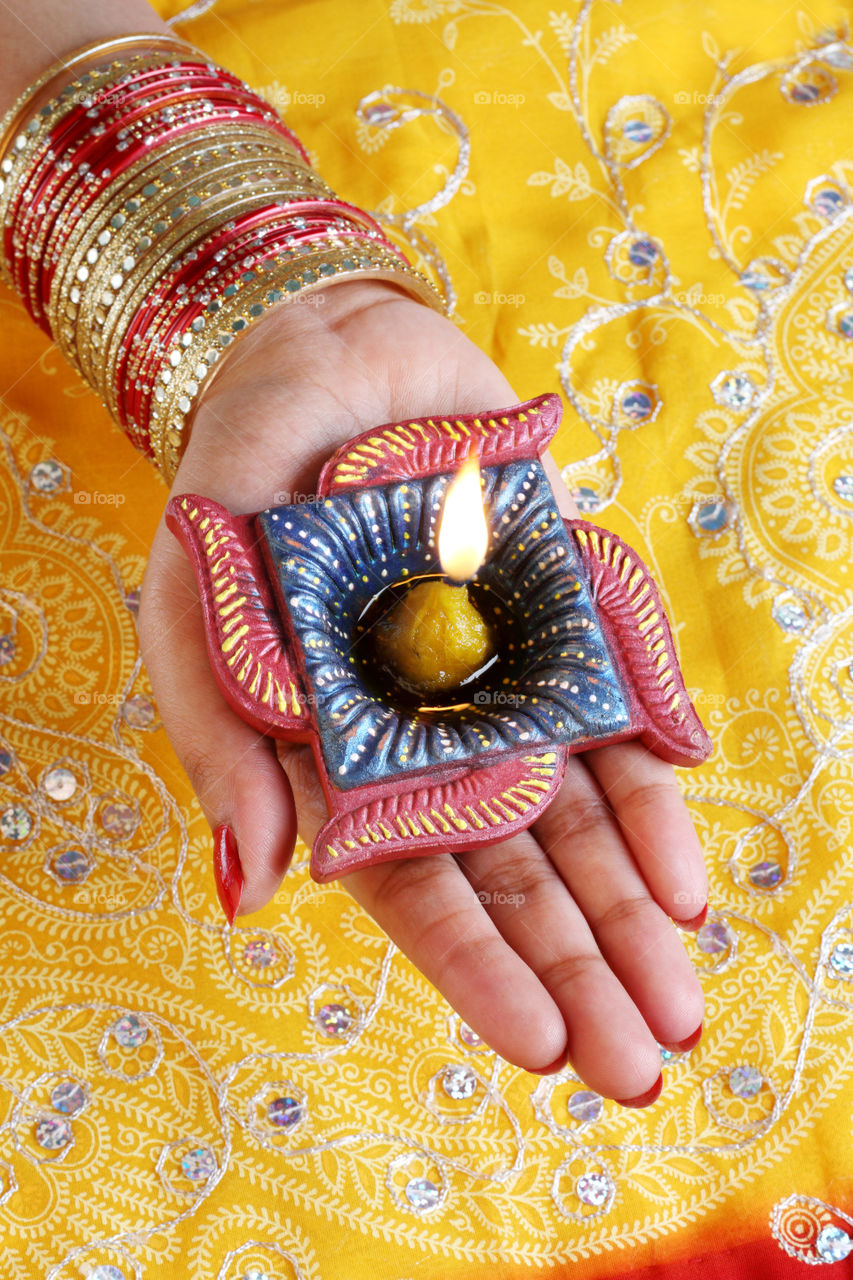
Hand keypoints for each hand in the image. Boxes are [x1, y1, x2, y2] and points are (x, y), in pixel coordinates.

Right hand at [139, 280, 706, 1103]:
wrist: (333, 365)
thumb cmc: (241, 486)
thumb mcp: (201, 602)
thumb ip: (224, 740)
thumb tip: (250, 886)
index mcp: (339, 760)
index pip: (410, 886)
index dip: (475, 967)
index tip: (540, 1046)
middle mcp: (431, 744)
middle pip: (514, 877)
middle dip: (577, 969)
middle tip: (640, 1062)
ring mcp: (506, 693)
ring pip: (580, 827)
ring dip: (631, 913)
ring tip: (680, 1000)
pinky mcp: (566, 636)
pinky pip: (620, 732)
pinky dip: (655, 802)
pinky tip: (686, 883)